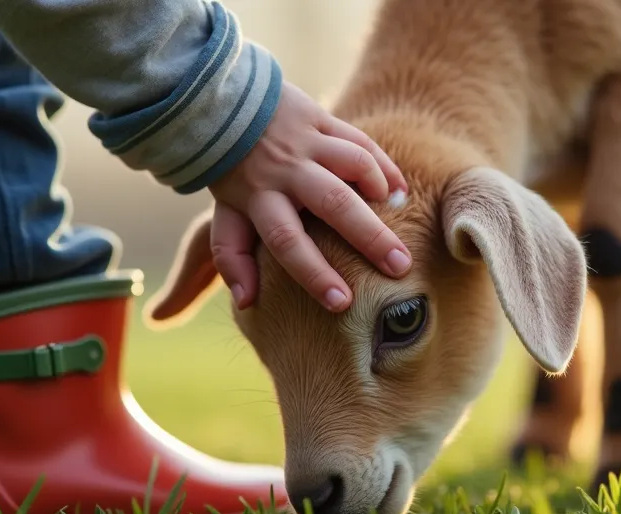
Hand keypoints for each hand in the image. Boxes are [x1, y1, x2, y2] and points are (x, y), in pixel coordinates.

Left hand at [207, 81, 409, 311]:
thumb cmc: (230, 173)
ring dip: (380, 187)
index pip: (287, 242)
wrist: (220, 103)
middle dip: (369, 237)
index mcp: (258, 198)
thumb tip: (246, 302)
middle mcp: (285, 170)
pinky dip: (383, 165)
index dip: (314, 273)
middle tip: (400, 267)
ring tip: (400, 215)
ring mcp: (305, 141)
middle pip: (333, 203)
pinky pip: (359, 140)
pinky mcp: (320, 118)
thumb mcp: (224, 213)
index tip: (342, 302)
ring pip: (353, 162)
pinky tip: (399, 190)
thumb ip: (233, 256)